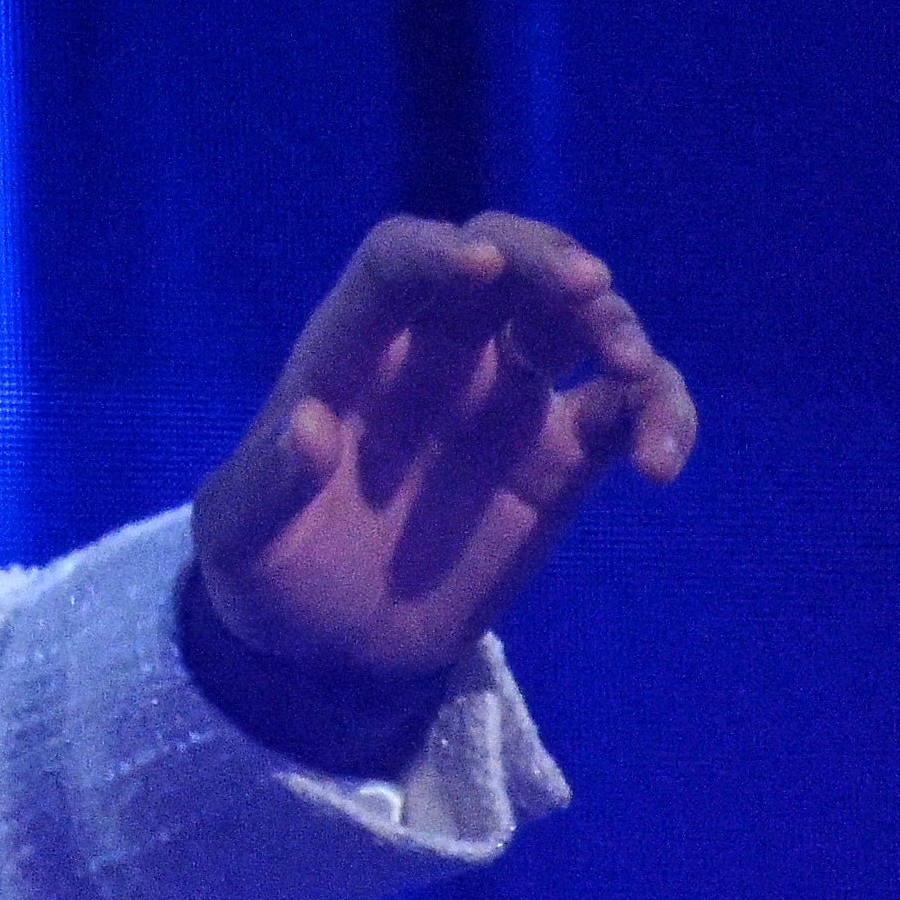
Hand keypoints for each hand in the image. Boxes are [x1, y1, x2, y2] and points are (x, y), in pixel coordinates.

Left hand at [189, 212, 697, 683]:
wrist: (328, 647)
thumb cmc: (267, 574)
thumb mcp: (239, 542)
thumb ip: (266, 488)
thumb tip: (309, 428)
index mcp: (352, 353)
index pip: (394, 264)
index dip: (433, 252)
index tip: (476, 264)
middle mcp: (436, 357)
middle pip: (502, 260)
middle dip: (546, 259)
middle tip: (588, 288)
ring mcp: (505, 400)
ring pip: (575, 321)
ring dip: (615, 325)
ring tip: (630, 372)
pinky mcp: (560, 458)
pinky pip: (625, 409)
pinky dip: (658, 413)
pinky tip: (660, 463)